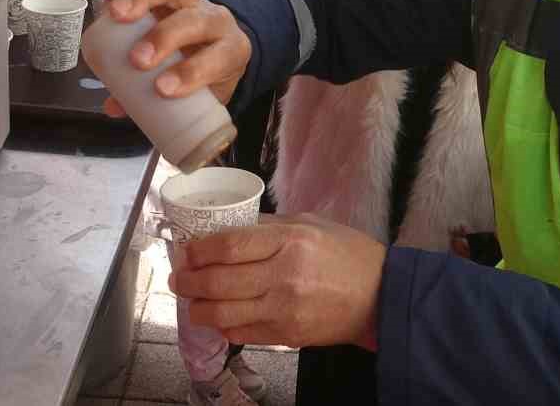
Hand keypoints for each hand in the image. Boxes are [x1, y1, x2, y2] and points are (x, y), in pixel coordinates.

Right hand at [95, 0, 251, 113]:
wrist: (219, 46)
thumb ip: (160, 105)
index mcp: (232, 51)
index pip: (219, 58)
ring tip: (115, 15)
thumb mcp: (199, 98)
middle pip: (194, 20)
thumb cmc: (208, 77)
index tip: (162, 89)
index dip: (192, 72)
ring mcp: (193, 0)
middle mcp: (216, 20)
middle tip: (137, 60)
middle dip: (164, 38)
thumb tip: (114, 108)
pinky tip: (110, 6)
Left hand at [170, 214, 385, 349]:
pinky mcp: (287, 335)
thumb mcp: (310, 223)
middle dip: (188, 282)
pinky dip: (223, 326)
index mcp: (289, 241)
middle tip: (178, 278)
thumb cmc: (347, 254)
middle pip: (218, 282)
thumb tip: (228, 227)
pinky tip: (218, 318)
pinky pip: (242, 333)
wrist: (381, 295)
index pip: (228, 246)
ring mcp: (284, 309)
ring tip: (191, 302)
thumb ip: (269, 225)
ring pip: (223, 313)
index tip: (185, 252)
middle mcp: (283, 276)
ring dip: (198, 308)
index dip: (198, 251)